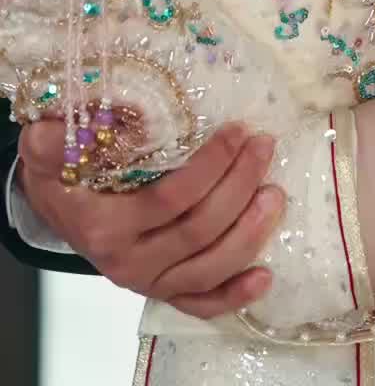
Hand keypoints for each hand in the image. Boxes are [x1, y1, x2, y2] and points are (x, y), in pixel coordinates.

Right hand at [16, 119, 283, 318]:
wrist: (55, 201)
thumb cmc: (62, 167)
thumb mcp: (48, 144)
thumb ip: (57, 138)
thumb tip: (89, 122)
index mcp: (105, 225)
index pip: (170, 199)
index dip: (211, 166)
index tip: (238, 130)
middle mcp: (127, 262)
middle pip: (198, 231)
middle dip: (240, 187)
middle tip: (264, 146)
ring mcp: (146, 281)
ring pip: (208, 269)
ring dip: (249, 234)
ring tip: (275, 193)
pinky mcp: (160, 291)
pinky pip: (199, 304)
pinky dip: (233, 295)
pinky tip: (265, 277)